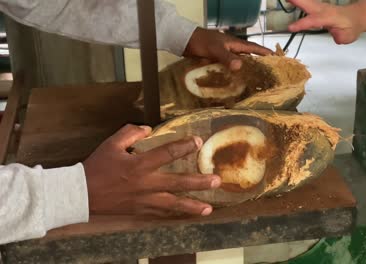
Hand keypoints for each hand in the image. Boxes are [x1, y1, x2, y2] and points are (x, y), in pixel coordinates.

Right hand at [83, 124, 220, 216]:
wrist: (81, 194)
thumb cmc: (97, 166)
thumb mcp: (111, 144)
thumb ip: (131, 133)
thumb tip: (148, 129)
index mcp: (139, 164)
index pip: (167, 153)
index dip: (184, 146)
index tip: (198, 142)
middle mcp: (146, 183)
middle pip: (178, 183)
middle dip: (199, 182)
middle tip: (217, 181)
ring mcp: (144, 200)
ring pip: (173, 204)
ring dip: (192, 206)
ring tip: (209, 208)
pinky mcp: (140, 211)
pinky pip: (161, 214)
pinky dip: (175, 215)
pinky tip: (187, 215)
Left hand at [183, 27, 272, 70]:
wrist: (183, 40)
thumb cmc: (201, 42)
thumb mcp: (215, 49)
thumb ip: (227, 57)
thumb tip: (240, 66)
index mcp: (234, 43)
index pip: (253, 48)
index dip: (264, 53)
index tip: (276, 58)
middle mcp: (230, 48)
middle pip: (247, 55)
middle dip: (257, 62)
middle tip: (267, 73)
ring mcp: (223, 53)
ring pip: (238, 61)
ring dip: (245, 68)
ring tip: (253, 79)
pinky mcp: (215, 59)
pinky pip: (228, 66)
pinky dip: (233, 72)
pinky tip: (234, 80)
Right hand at [287, 0, 362, 43]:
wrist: (356, 17)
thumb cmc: (350, 27)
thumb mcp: (347, 36)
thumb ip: (339, 36)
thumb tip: (334, 34)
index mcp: (329, 17)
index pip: (313, 20)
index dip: (302, 24)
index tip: (290, 28)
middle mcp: (323, 9)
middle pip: (307, 4)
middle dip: (297, 1)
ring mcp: (320, 6)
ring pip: (306, 1)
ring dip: (296, 0)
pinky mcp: (317, 6)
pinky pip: (306, 2)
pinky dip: (298, 0)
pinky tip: (289, 0)